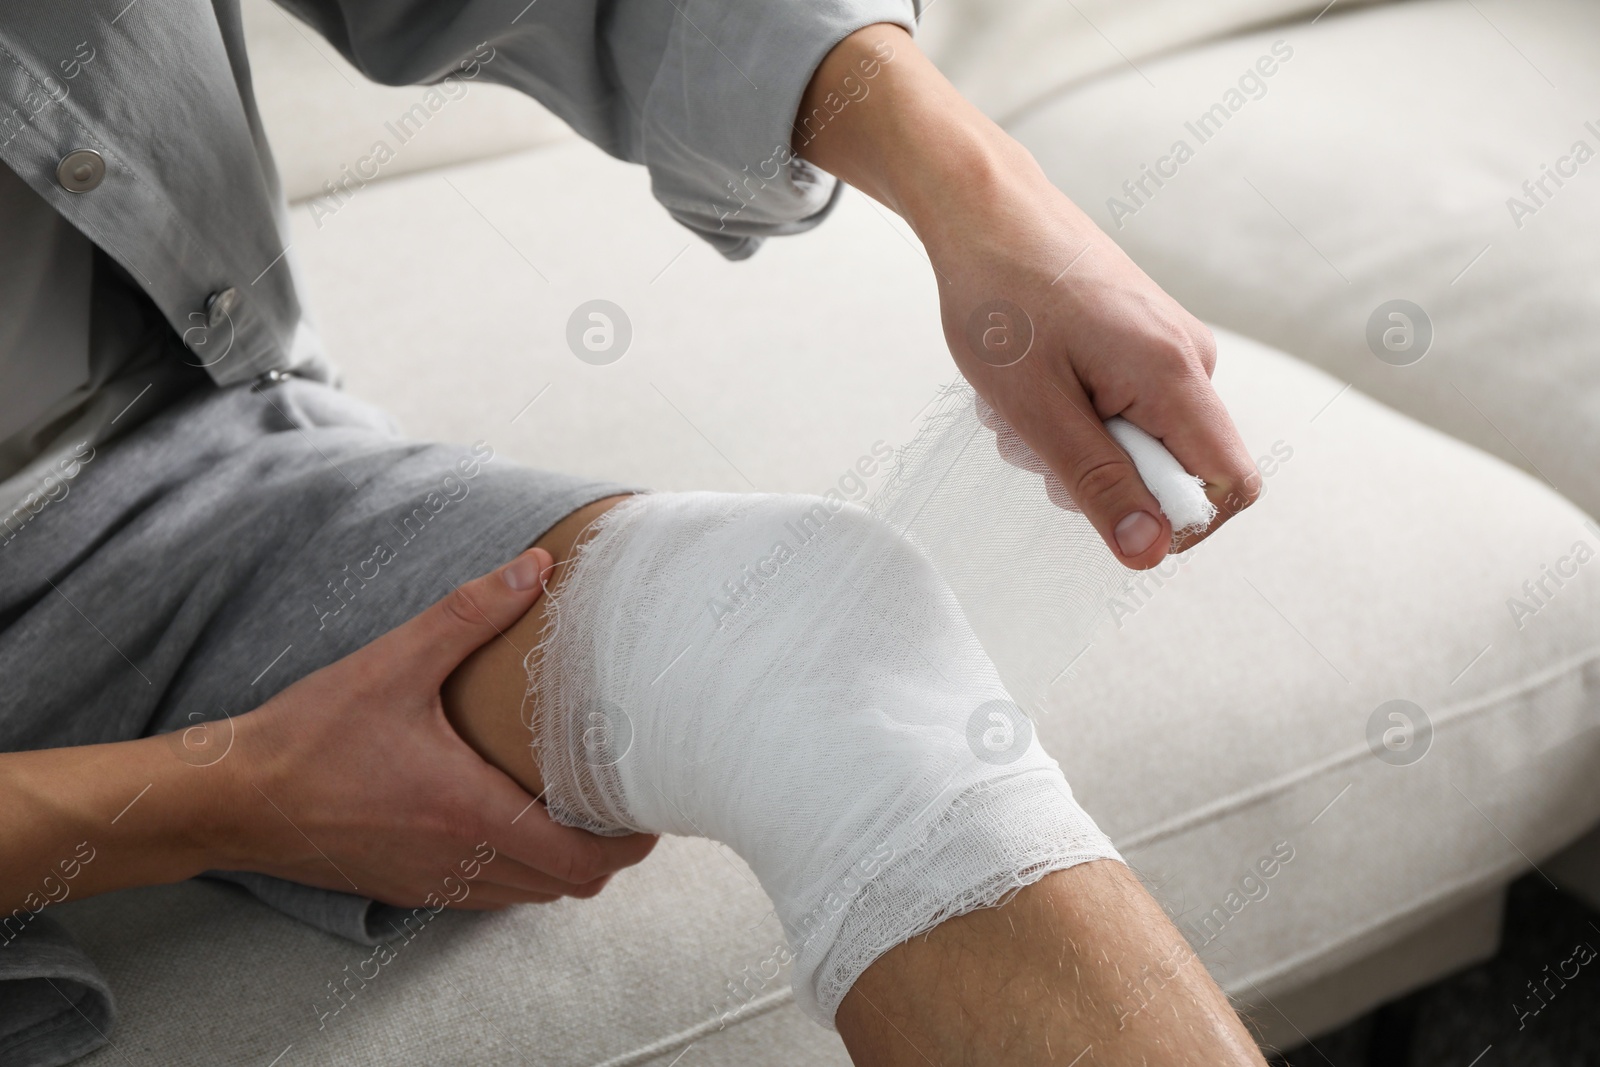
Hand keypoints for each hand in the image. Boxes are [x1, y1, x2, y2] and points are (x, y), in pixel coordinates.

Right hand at [212, 548, 656, 908]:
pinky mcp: (409, 889)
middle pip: (568, 886)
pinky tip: (515, 822)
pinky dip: (521, 872)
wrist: (235, 798)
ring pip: (531, 896)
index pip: (581, 859)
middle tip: (625, 803)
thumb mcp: (395, 663)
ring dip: (565, 864)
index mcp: (471, 815)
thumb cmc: (310, 735)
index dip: (630, 846)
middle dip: (609, 853)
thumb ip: (470, 613)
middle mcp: (461, 863)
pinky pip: (490, 898)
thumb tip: (537, 566)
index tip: (653, 811)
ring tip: (581, 809)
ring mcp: (435, 884)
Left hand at [797, 25, 1259, 568]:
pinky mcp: (1145, 344)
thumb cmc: (999, 297)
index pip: (1230, 485)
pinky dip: (1074, 413)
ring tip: (1020, 401)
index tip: (1104, 509)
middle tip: (1033, 439)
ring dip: (1075, 445)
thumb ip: (1097, 483)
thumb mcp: (1036, 410)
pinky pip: (1125, 411)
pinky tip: (1031, 382)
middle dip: (1102, 478)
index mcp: (1176, 373)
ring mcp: (1170, 349)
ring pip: (1140, 443)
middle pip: (1177, 471)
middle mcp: (1191, 359)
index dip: (1177, 522)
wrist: (984, 210)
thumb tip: (1149, 554)